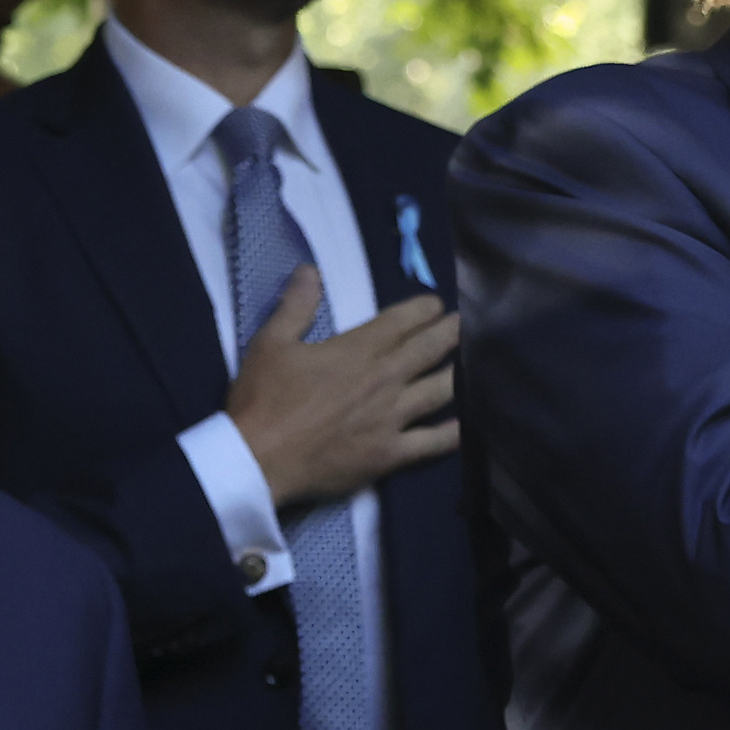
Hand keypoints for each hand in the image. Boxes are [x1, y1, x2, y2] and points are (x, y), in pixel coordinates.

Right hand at [222, 267, 460, 515]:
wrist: (259, 460)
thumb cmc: (262, 400)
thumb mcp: (270, 343)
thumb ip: (296, 305)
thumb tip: (310, 269)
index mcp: (358, 350)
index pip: (402, 321)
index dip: (424, 309)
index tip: (436, 304)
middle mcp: (384, 380)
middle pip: (429, 350)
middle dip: (450, 333)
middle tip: (463, 324)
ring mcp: (392, 418)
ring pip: (440, 391)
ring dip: (458, 374)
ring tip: (471, 364)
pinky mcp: (390, 454)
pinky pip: (432, 442)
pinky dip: (453, 433)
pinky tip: (465, 425)